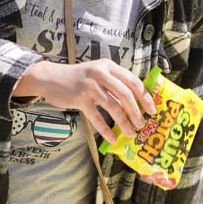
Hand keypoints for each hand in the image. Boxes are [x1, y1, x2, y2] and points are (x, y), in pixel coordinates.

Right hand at [15, 59, 155, 141]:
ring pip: (113, 106)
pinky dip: (106, 129)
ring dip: (124, 122)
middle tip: (142, 124)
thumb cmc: (78, 78)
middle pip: (126, 94)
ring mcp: (89, 86)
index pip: (133, 80)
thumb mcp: (97, 75)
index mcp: (108, 66)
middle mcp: (100, 73)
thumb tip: (133, 105)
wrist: (50, 77)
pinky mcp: (79, 98)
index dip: (144, 96)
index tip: (152, 109)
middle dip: (136, 112)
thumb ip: (113, 86)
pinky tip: (112, 137)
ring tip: (130, 133)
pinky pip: (96, 117)